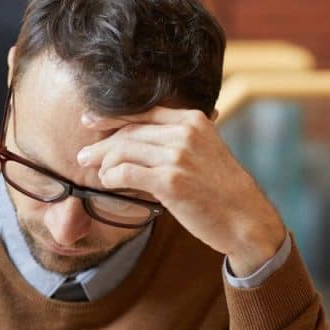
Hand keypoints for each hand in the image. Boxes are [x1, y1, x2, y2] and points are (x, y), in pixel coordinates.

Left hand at [77, 108, 285, 276]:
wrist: (245, 217)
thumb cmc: (221, 189)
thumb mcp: (206, 151)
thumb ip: (179, 140)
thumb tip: (138, 141)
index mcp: (193, 120)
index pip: (142, 112)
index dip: (111, 116)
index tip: (90, 122)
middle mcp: (184, 133)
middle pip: (129, 131)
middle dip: (101, 144)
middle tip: (83, 156)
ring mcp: (177, 157)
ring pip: (123, 151)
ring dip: (103, 163)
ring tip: (95, 173)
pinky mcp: (170, 182)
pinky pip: (126, 174)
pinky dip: (111, 178)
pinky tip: (108, 184)